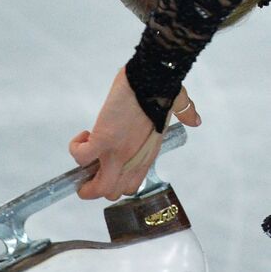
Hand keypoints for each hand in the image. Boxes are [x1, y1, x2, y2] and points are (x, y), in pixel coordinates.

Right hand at [69, 67, 200, 200]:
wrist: (153, 79)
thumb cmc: (163, 89)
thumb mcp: (176, 106)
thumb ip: (185, 113)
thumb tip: (195, 119)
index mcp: (146, 155)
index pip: (130, 185)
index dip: (115, 179)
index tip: (110, 160)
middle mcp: (131, 160)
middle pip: (110, 193)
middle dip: (95, 184)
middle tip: (91, 163)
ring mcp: (116, 152)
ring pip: (96, 187)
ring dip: (84, 172)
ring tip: (85, 149)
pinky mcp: (103, 138)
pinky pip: (81, 156)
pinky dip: (76, 148)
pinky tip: (83, 134)